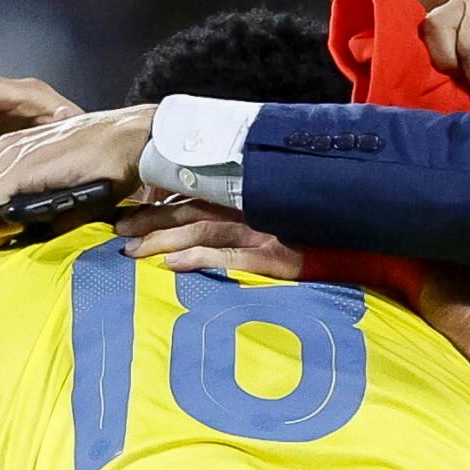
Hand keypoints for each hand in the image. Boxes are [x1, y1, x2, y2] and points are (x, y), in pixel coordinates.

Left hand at [0, 108, 154, 249]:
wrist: (129, 140)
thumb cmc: (103, 169)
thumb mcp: (55, 192)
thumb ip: (29, 211)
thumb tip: (11, 243)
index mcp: (6, 154)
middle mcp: (0, 151)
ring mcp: (8, 156)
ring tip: (4, 244)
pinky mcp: (20, 168)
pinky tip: (13, 234)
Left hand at [114, 202, 297, 275]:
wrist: (353, 247)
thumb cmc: (313, 236)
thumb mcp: (272, 221)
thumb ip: (238, 222)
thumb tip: (196, 240)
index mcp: (242, 202)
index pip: (189, 202)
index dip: (155, 209)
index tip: (124, 217)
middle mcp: (245, 212)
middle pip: (186, 213)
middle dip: (148, 222)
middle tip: (117, 232)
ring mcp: (257, 233)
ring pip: (199, 231)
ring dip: (162, 241)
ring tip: (132, 251)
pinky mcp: (271, 257)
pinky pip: (227, 257)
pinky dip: (197, 260)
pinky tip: (172, 267)